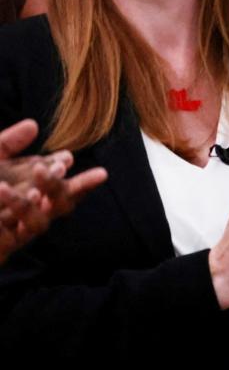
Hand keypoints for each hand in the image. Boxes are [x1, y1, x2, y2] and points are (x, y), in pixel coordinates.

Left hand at [0, 120, 106, 263]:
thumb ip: (8, 143)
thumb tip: (33, 124)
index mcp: (35, 189)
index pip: (65, 184)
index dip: (80, 179)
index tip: (74, 160)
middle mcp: (33, 211)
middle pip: (62, 203)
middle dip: (63, 186)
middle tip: (59, 168)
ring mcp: (19, 229)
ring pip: (39, 222)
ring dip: (24, 204)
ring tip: (3, 187)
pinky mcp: (5, 244)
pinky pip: (10, 236)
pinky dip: (7, 216)